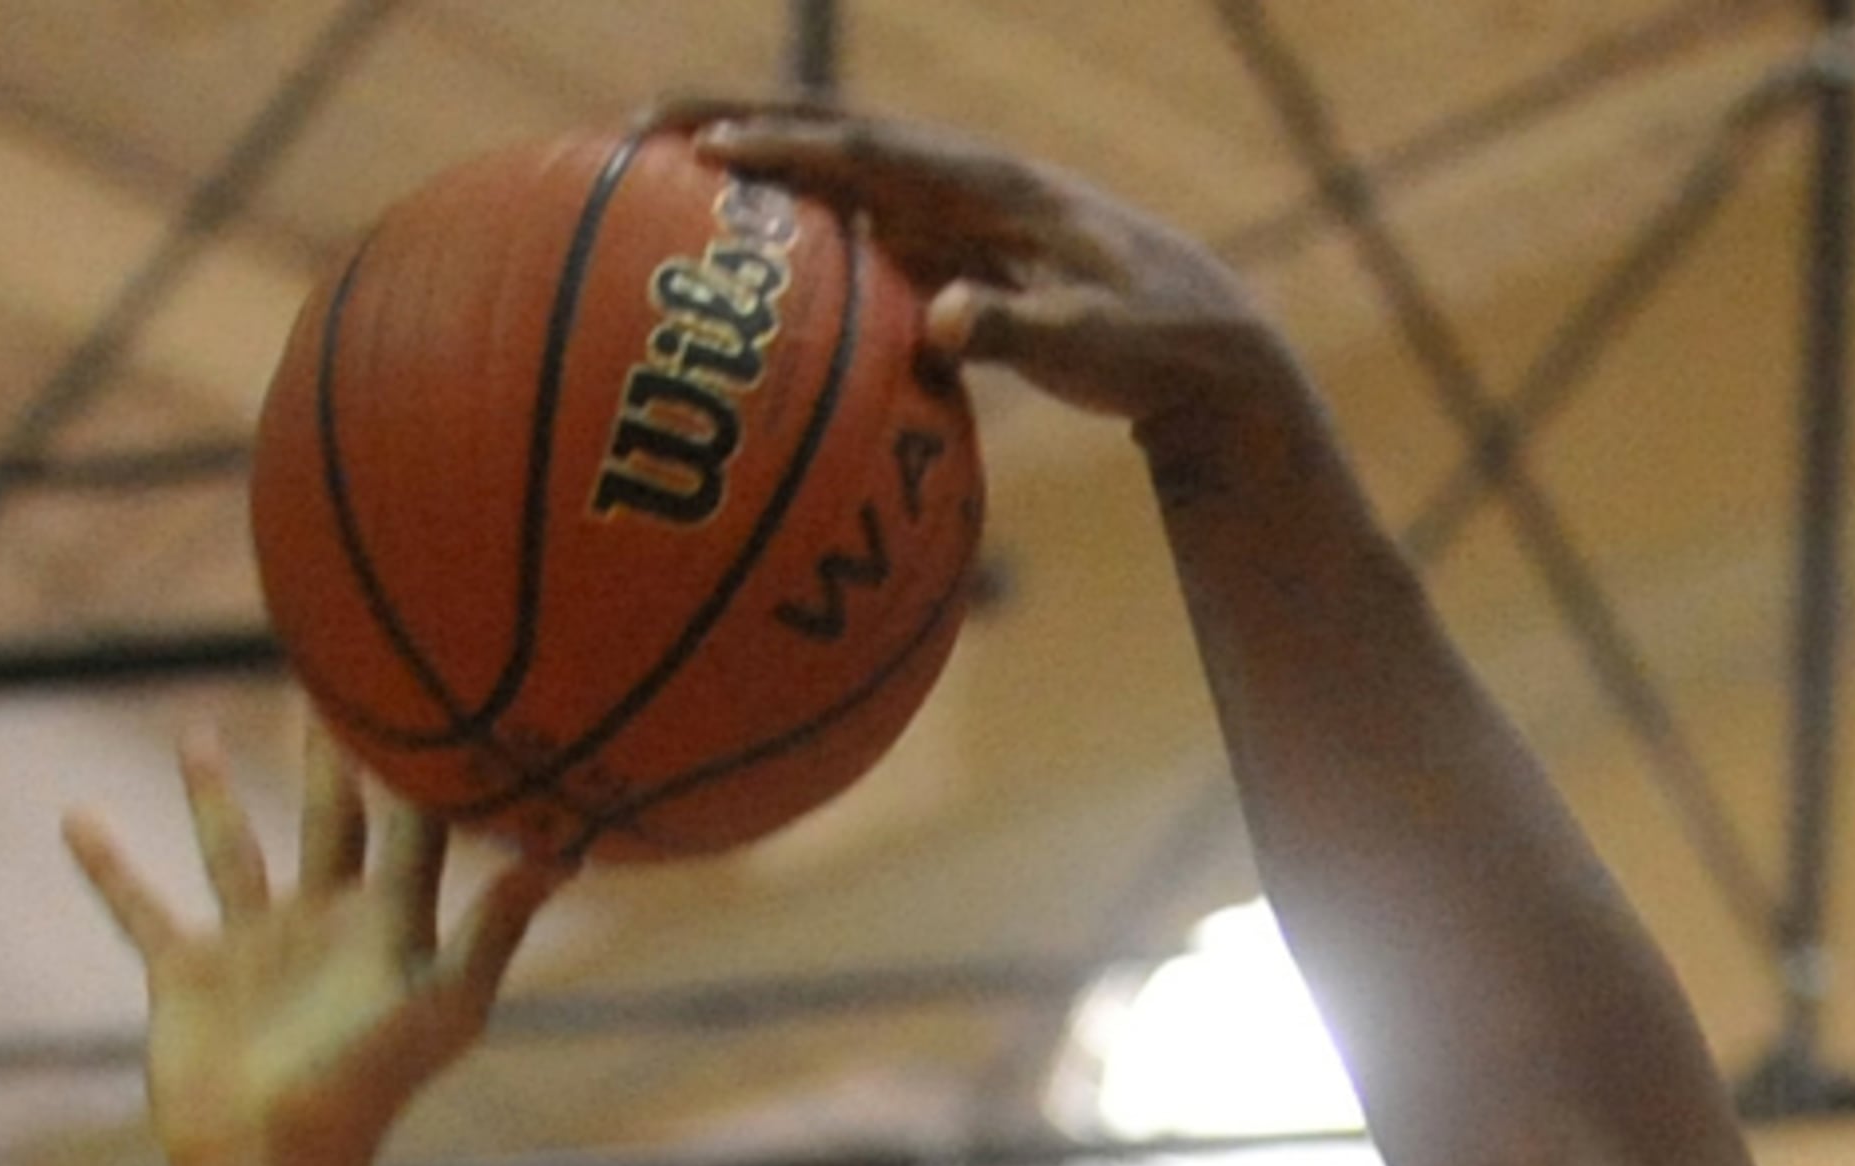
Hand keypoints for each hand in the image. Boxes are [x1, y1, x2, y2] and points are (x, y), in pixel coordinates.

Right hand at [62, 727, 553, 1165]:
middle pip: (329, 820)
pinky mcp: (188, 972)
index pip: (415, 828)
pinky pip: (140, 907)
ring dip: (212, 796)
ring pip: (233, 851)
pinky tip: (74, 817)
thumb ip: (497, 926)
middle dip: (329, 759)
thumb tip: (562, 853)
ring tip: (199, 730)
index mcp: (390, 926)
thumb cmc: (370, 1085)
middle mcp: (325, 927)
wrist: (276, 1158)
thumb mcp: (444, 1000)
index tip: (436, 697)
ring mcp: (255, 947)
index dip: (424, 769)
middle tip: (330, 681)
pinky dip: (108, 867)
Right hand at [685, 106, 1286, 432]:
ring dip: (760, 173)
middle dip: (739, 126)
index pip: (871, 154)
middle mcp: (968, 183)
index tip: (707, 153)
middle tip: (639, 129)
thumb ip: (1024, 334)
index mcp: (996, 187)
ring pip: (840, 180)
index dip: (788, 152)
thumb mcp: (1102, 348)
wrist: (1215, 349)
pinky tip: (751, 266)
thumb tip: (938, 323)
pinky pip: (867, 235)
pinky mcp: (961, 256)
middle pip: (834, 139)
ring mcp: (960, 216)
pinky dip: (806, 236)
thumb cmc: (1163, 349)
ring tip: (665, 179)